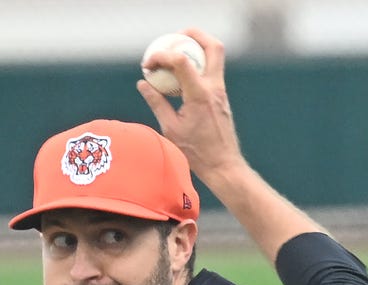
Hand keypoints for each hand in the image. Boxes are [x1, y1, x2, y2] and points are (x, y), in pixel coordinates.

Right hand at [136, 28, 245, 180]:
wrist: (223, 165)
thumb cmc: (197, 152)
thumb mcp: (170, 128)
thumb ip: (157, 102)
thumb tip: (143, 84)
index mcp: (200, 95)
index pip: (181, 60)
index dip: (161, 56)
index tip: (147, 65)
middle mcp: (214, 89)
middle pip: (213, 46)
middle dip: (192, 35)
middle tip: (171, 38)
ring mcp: (221, 91)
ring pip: (214, 56)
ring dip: (195, 48)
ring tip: (172, 54)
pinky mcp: (221, 96)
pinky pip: (210, 70)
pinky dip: (196, 65)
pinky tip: (178, 75)